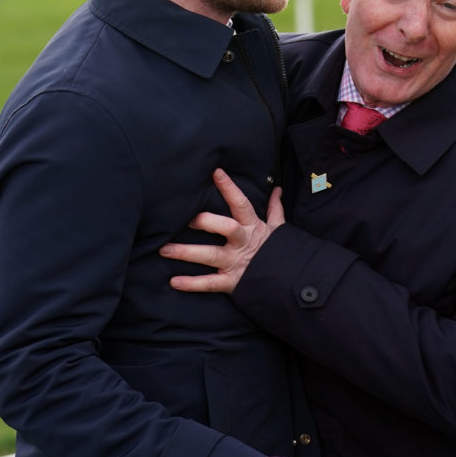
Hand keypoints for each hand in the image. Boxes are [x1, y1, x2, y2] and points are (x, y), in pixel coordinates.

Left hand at [160, 168, 284, 292]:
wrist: (292, 282)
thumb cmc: (280, 253)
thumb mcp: (279, 229)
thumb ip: (275, 209)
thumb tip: (277, 189)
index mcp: (253, 227)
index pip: (241, 204)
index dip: (229, 188)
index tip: (215, 173)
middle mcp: (242, 243)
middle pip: (225, 227)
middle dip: (205, 222)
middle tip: (185, 219)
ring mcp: (236, 263)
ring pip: (210, 255)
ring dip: (186, 252)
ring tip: (164, 250)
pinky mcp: (232, 282)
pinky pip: (210, 283)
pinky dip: (192, 284)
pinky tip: (174, 282)